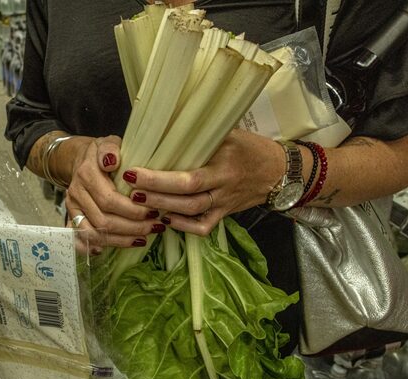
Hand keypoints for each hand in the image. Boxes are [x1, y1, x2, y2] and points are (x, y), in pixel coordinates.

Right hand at [64, 136, 160, 248]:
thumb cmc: (102, 153)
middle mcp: (77, 193)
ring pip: (94, 233)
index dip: (133, 211)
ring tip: (142, 239)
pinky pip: (80, 237)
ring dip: (119, 240)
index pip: (109, 200)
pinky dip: (94, 246)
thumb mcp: (108, 142)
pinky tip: (109, 249)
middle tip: (154, 227)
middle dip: (131, 227)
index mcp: (86, 174)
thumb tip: (112, 161)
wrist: (79, 159)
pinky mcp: (72, 217)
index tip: (154, 212)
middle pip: (103, 220)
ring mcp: (72, 207)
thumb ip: (110, 148)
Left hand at [123, 130, 285, 234]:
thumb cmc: (249, 147)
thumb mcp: (228, 133)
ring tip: (139, 202)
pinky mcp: (225, 214)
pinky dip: (183, 226)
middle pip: (187, 196)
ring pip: (192, 212)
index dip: (159, 178)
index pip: (189, 176)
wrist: (278, 171)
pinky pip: (203, 227)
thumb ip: (199, 133)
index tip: (133, 171)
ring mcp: (224, 203)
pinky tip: (164, 219)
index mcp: (224, 163)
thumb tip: (163, 123)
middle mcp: (224, 185)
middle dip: (155, 194)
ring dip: (164, 209)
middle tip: (129, 189)